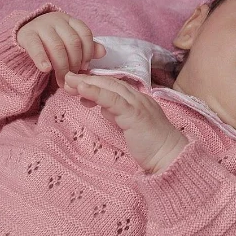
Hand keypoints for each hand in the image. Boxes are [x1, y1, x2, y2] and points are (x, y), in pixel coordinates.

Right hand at [16, 12, 106, 85]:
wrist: (23, 34)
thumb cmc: (50, 41)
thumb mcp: (68, 42)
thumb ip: (86, 47)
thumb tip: (103, 52)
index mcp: (69, 21)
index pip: (85, 33)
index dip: (88, 52)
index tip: (85, 67)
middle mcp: (56, 20)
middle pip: (72, 42)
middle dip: (75, 63)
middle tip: (73, 78)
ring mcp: (41, 26)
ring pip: (57, 46)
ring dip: (62, 67)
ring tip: (61, 81)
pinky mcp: (27, 35)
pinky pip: (36, 47)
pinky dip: (42, 59)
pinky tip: (46, 69)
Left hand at [63, 72, 187, 173]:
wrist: (169, 157)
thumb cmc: (151, 147)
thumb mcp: (129, 126)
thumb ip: (117, 114)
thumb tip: (104, 108)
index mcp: (137, 100)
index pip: (113, 85)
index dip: (94, 82)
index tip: (76, 85)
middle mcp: (138, 97)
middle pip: (109, 82)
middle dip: (86, 79)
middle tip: (67, 78)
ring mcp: (137, 104)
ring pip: (109, 87)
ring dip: (87, 82)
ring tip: (69, 80)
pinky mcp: (134, 114)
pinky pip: (112, 99)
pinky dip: (96, 92)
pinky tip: (82, 88)